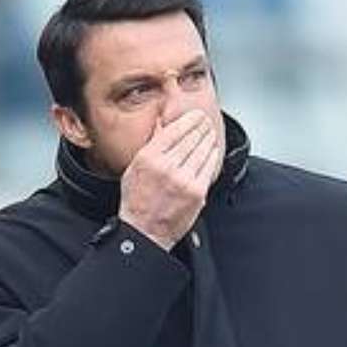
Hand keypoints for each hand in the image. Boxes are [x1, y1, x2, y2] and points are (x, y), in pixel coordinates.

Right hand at [119, 110, 220, 249]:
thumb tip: (163, 125)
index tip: (195, 115)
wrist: (145, 231)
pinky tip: (213, 150)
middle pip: (191, 138)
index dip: (189, 120)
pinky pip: (209, 168)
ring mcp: (184, 180)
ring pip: (202, 151)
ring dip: (209, 139)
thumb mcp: (134, 167)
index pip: (175, 130)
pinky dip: (212, 156)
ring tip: (210, 133)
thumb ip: (150, 145)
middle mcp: (167, 167)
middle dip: (201, 127)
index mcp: (149, 158)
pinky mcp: (197, 192)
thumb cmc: (137, 201)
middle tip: (206, 121)